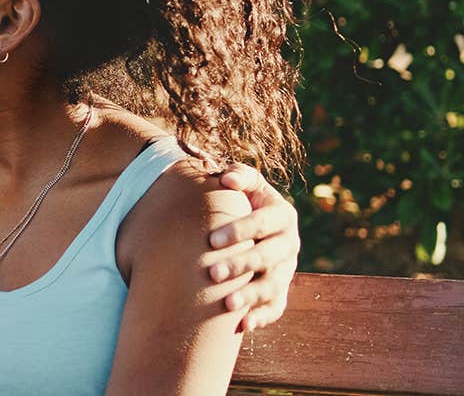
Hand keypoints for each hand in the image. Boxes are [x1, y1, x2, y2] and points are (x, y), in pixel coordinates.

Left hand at [206, 163, 299, 332]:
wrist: (253, 225)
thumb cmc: (243, 202)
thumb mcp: (248, 185)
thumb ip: (239, 176)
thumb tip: (226, 179)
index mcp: (282, 216)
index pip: (262, 223)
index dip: (239, 230)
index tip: (211, 240)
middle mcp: (289, 244)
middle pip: (267, 256)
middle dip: (241, 265)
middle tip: (212, 273)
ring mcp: (287, 270)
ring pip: (273, 286)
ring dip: (252, 296)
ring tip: (227, 304)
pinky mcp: (281, 291)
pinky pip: (276, 307)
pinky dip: (262, 317)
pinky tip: (242, 325)